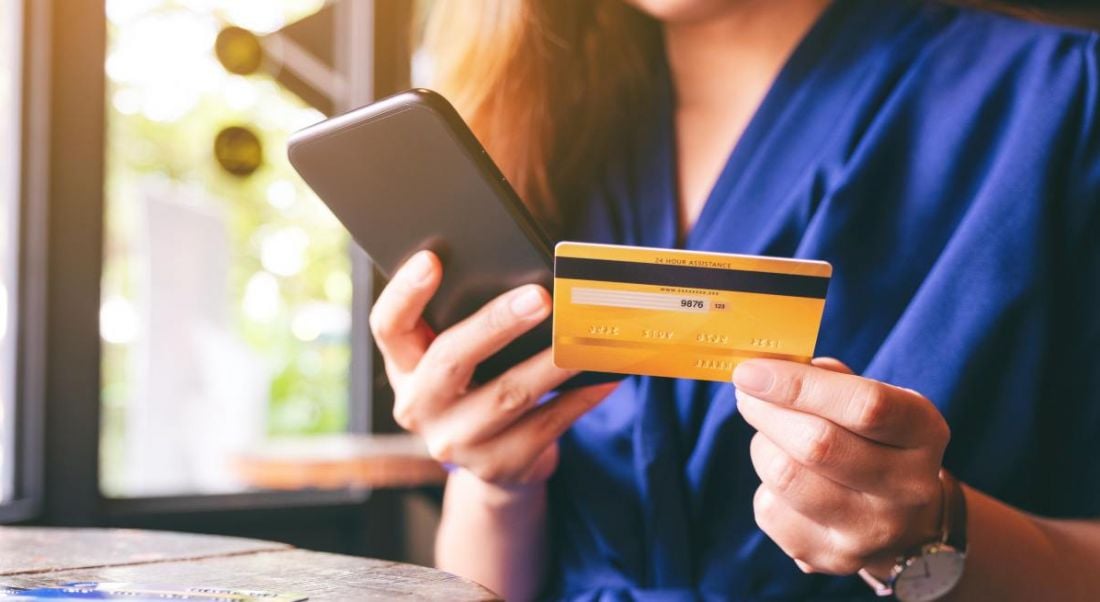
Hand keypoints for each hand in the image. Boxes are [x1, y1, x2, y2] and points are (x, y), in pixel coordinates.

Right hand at [370, 250, 615, 489]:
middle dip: (497, 324)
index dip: (405, 293)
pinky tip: (605, 376)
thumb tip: (530, 280)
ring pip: (508, 395)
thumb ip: (472, 323)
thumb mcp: (462, 358)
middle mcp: (419, 407)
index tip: (432, 258)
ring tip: (583, 336)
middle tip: (541, 297)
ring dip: (551, 363)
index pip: (388, 326)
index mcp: (404, 367)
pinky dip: (579, 398)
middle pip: (450, 359)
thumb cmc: (482, 386)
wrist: (498, 465)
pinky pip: (546, 426)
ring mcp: (456, 442)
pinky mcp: (498, 466)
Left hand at [734, 357, 949, 575]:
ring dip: (763, 446)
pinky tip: (784, 482)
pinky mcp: (832, 557)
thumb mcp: (874, 401)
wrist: (902, 521)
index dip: (799, 385)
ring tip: (771, 437)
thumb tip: (772, 369)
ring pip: (785, 477)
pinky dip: (764, 486)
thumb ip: (829, 379)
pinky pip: (770, 510)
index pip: (865, 406)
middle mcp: (907, 487)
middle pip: (818, 445)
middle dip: (766, 411)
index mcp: (923, 433)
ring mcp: (872, 530)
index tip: (751, 371)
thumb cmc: (873, 441)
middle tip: (746, 393)